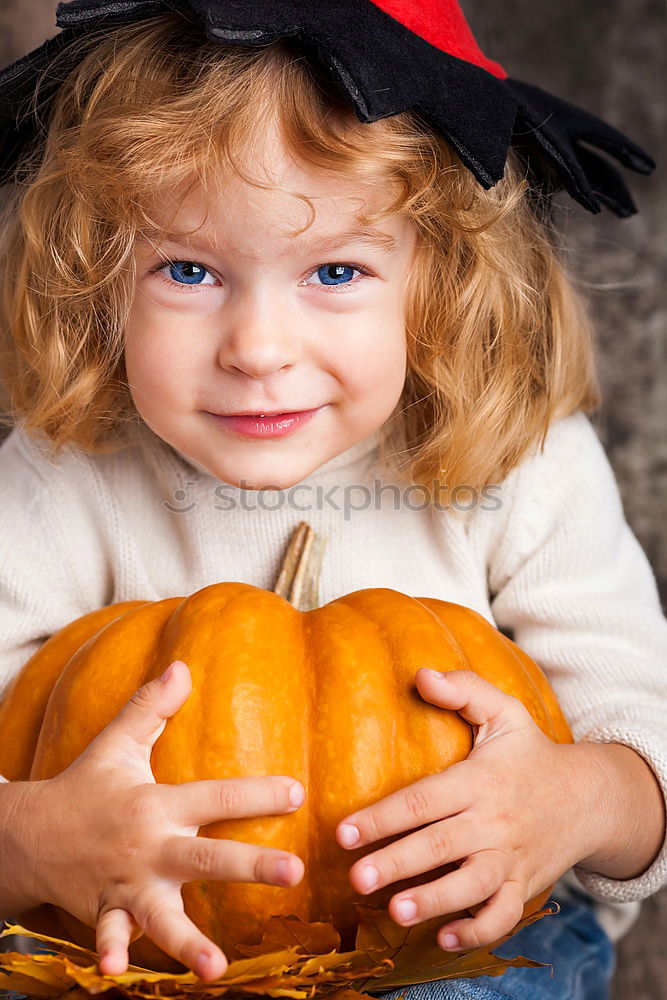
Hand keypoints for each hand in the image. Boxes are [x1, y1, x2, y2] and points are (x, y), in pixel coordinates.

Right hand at [18, 661, 304, 980]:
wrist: (29, 834)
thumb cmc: (85, 786)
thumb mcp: (117, 743)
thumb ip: (150, 707)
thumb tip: (181, 666)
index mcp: (157, 804)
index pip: (218, 795)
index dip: (259, 793)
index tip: (298, 794)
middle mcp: (148, 846)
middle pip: (205, 857)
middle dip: (250, 865)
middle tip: (292, 872)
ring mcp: (127, 884)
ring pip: (162, 916)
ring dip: (189, 942)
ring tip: (218, 969)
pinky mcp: (106, 911)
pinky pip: (111, 935)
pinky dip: (115, 951)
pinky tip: (119, 974)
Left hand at [335, 668, 595, 951]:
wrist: (589, 798)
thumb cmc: (530, 752)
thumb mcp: (504, 711)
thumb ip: (463, 688)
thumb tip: (420, 675)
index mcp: (480, 780)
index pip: (424, 800)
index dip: (383, 816)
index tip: (344, 831)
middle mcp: (494, 822)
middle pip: (441, 845)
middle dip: (397, 863)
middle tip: (356, 878)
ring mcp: (510, 858)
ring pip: (472, 886)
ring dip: (435, 901)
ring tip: (396, 913)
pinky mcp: (523, 887)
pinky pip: (503, 917)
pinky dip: (478, 933)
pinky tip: (444, 940)